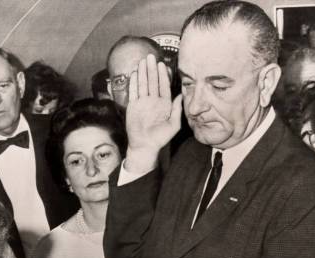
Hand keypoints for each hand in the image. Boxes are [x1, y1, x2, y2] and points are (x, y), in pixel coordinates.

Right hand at [125, 54, 182, 172]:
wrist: (144, 145)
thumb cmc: (160, 137)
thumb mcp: (174, 125)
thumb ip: (177, 110)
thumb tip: (181, 95)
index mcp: (164, 104)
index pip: (163, 86)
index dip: (162, 75)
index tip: (161, 64)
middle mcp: (153, 101)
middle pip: (152, 82)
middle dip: (152, 69)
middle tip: (150, 57)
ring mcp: (142, 102)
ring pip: (143, 84)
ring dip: (143, 73)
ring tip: (142, 61)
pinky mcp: (133, 106)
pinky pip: (133, 92)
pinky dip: (134, 83)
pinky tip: (135, 73)